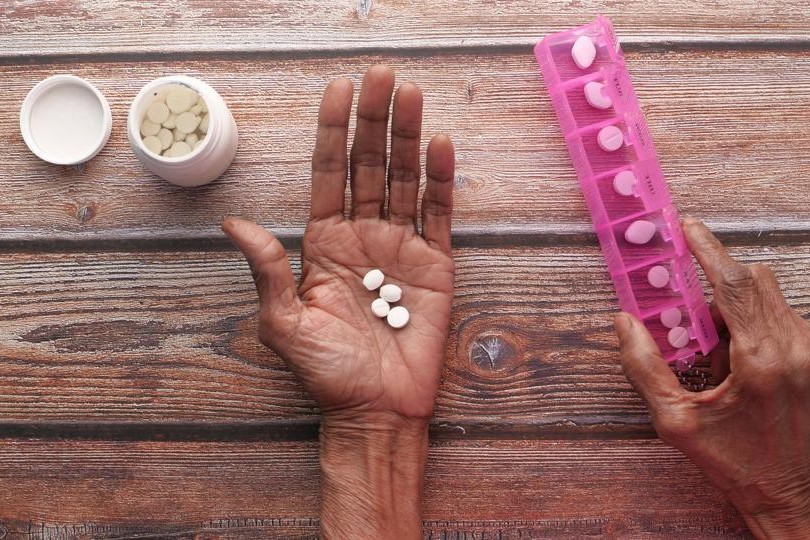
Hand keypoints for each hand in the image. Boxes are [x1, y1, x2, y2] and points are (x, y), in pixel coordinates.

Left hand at [223, 65, 454, 538]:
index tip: (339, 90)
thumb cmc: (328, 373)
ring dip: (408, 138)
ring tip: (411, 96)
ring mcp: (401, 247)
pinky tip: (440, 147)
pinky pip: (439, 215)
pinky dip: (442, 182)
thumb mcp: (284, 323)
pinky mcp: (436, 265)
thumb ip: (266, 269)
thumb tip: (232, 222)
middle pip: (369, 166)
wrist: (376, 410)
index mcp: (323, 243)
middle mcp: (363, 236)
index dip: (333, 132)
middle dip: (375, 120)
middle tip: (383, 76)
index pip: (328, 174)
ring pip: (405, 180)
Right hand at [615, 218, 809, 537]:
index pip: (733, 283)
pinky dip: (753, 323)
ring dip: (734, 306)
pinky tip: (737, 361)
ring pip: (770, 297)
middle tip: (686, 301)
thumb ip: (644, 368)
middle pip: (754, 280)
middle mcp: (795, 347)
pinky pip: (782, 318)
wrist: (795, 496)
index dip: (707, 249)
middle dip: (716, 278)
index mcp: (760, 359)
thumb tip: (624, 323)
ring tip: (714, 348)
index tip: (687, 227)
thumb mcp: (676, 422)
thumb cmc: (737, 464)